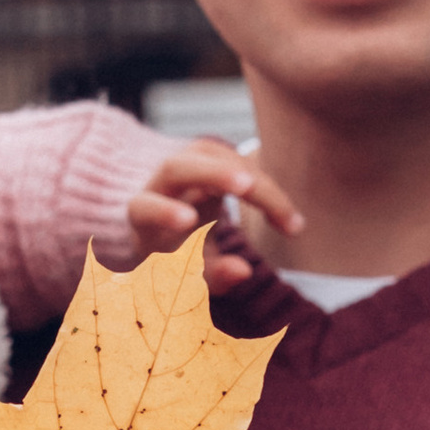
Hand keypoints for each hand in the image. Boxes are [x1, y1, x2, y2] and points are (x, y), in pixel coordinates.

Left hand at [128, 140, 303, 293]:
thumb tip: (244, 271)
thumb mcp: (190, 275)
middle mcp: (159, 182)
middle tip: (248, 186)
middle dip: (213, 173)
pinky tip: (287, 219)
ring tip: (288, 222)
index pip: (145, 207)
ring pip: (219, 160)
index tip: (188, 222)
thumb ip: (211, 276)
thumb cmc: (175, 256)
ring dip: (257, 184)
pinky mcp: (212, 154)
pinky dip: (267, 188)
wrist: (170, 222)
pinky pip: (242, 163)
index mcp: (142, 214)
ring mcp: (186, 160)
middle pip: (180, 167)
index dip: (163, 212)